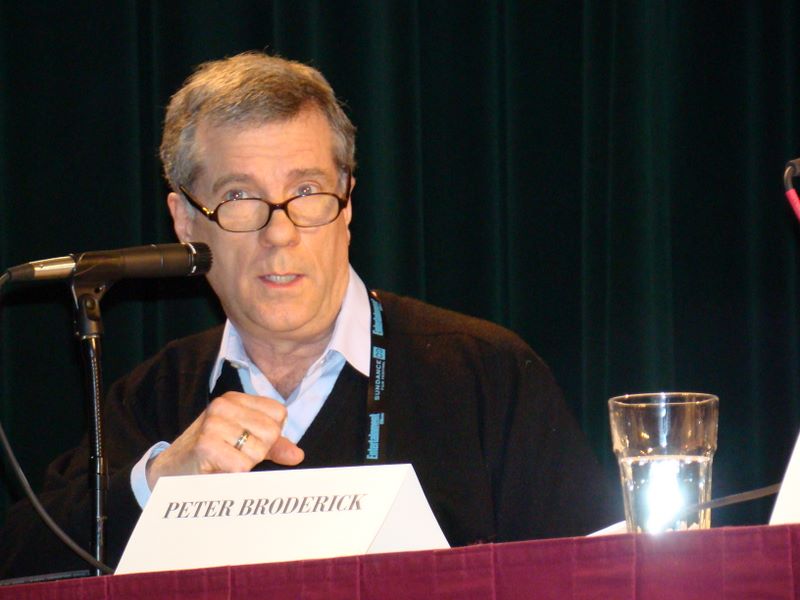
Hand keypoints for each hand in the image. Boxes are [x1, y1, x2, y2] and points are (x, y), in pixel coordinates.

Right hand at [146, 391, 303, 489]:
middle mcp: (223, 405)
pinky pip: (242, 466)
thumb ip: (273, 446)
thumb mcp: (243, 443)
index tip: (246, 443)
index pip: (278, 413)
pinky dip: (234, 475)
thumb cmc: (209, 455)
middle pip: (271, 432)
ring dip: (245, 465)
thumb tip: (297, 455)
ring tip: (224, 462)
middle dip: (258, 452)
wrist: (167, 471)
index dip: (270, 435)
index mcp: (234, 399)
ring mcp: (213, 423)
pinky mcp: (205, 445)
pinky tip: (217, 470)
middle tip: (233, 456)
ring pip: (258, 450)